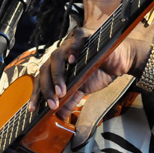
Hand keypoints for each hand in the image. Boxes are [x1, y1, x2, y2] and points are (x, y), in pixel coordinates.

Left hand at [28, 27, 142, 119]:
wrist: (120, 62)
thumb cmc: (99, 72)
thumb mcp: (83, 89)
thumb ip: (71, 101)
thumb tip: (60, 117)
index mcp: (57, 67)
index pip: (42, 80)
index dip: (37, 94)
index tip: (33, 110)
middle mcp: (61, 55)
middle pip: (45, 70)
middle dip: (47, 89)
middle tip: (52, 104)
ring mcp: (71, 44)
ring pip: (57, 57)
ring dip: (58, 75)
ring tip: (61, 91)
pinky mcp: (85, 36)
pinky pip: (76, 39)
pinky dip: (72, 48)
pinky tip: (72, 60)